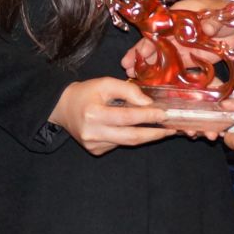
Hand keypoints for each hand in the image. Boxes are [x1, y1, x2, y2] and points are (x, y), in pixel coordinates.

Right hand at [48, 77, 171, 155]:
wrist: (63, 108)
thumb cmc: (85, 93)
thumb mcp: (105, 83)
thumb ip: (128, 91)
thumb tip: (149, 104)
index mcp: (94, 114)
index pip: (127, 117)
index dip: (147, 116)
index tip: (165, 114)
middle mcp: (93, 133)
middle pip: (131, 137)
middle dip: (154, 134)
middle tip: (171, 130)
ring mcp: (94, 144)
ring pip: (127, 142)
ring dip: (146, 137)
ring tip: (162, 131)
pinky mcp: (96, 150)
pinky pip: (118, 144)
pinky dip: (130, 137)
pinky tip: (136, 130)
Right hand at [118, 0, 233, 77]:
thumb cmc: (224, 13)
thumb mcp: (218, 13)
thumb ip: (212, 21)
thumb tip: (206, 28)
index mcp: (178, 16)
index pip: (158, 29)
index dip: (146, 41)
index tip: (136, 53)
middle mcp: (175, 32)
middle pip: (154, 44)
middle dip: (139, 56)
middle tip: (126, 68)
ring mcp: (181, 47)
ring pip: (160, 57)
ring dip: (148, 67)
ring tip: (133, 77)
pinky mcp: (189, 59)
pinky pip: (174, 68)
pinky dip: (164, 76)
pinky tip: (153, 84)